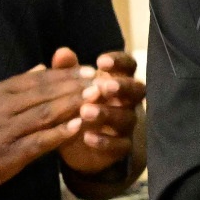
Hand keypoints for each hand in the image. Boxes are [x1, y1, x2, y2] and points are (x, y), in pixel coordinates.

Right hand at [0, 61, 92, 199]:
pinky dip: (59, 133)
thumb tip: (41, 66)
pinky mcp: (6, 156)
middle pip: (46, 93)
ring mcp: (4, 132)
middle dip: (76, 85)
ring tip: (97, 98)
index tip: (91, 68)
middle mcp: (2, 108)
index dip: (67, 74)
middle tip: (103, 80)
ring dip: (73, 104)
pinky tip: (77, 126)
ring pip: (45, 113)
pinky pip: (37, 142)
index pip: (40, 79)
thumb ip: (15, 86)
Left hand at [57, 49, 144, 176]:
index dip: (119, 62)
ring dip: (107, 113)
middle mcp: (128, 101)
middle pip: (137, 90)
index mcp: (118, 81)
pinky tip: (87, 137)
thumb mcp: (70, 89)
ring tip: (84, 111)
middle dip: (123, 86)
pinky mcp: (123, 147)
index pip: (128, 66)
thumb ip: (68, 70)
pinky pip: (121, 145)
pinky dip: (105, 141)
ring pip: (128, 117)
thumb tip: (62, 52)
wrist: (76, 144)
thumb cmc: (77, 106)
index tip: (100, 61)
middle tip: (104, 86)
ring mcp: (127, 125)